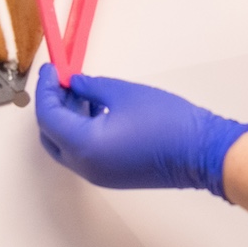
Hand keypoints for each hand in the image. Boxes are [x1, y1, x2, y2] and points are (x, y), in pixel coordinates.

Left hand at [34, 65, 247, 198]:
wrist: (201, 153)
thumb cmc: (169, 124)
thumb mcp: (124, 94)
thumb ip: (91, 87)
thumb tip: (75, 84)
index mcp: (84, 146)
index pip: (49, 116)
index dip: (46, 90)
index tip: (51, 70)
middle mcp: (85, 166)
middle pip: (51, 135)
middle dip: (51, 106)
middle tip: (60, 82)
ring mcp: (98, 174)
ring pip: (66, 146)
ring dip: (67, 119)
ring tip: (80, 92)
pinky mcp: (111, 176)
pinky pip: (84, 154)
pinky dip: (81, 132)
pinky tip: (96, 110)